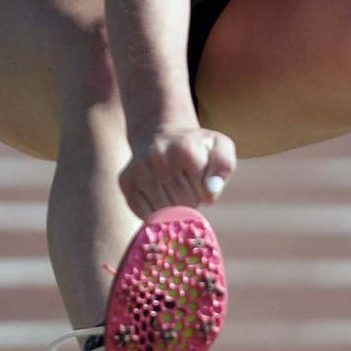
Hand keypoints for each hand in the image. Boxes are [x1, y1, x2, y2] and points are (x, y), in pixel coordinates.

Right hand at [120, 128, 235, 218]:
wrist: (159, 136)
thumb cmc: (194, 146)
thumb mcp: (218, 146)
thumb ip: (224, 164)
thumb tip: (211, 189)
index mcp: (185, 149)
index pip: (206, 194)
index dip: (207, 192)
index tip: (201, 179)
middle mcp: (158, 158)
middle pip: (185, 204)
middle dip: (191, 199)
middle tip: (186, 184)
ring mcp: (139, 170)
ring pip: (165, 212)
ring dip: (173, 208)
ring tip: (172, 189)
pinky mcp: (126, 183)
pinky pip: (145, 215)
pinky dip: (155, 212)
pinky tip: (158, 196)